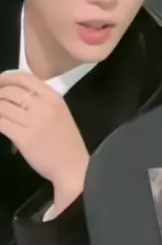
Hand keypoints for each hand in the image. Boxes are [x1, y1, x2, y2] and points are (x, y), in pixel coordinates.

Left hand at [0, 73, 88, 207]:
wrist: (73, 166)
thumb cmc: (65, 140)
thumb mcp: (58, 112)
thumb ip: (39, 101)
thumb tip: (11, 94)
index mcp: (53, 97)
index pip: (25, 78)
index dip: (6, 78)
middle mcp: (44, 106)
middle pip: (11, 91)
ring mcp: (34, 122)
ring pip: (3, 106)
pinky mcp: (24, 138)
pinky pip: (2, 123)